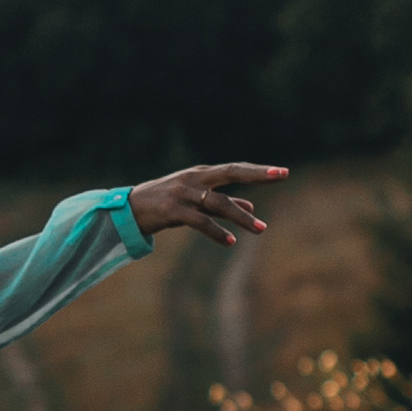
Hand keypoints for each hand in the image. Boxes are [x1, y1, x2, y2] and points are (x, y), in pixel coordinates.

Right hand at [127, 161, 286, 247]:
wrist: (129, 210)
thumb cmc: (166, 203)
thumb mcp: (195, 200)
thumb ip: (224, 202)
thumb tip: (252, 206)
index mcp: (201, 174)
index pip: (234, 169)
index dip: (258, 170)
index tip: (282, 172)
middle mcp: (194, 179)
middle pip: (230, 172)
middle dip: (256, 174)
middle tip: (280, 176)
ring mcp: (182, 193)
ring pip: (217, 202)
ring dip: (240, 216)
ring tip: (261, 229)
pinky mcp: (172, 210)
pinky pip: (199, 221)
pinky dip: (216, 232)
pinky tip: (230, 242)